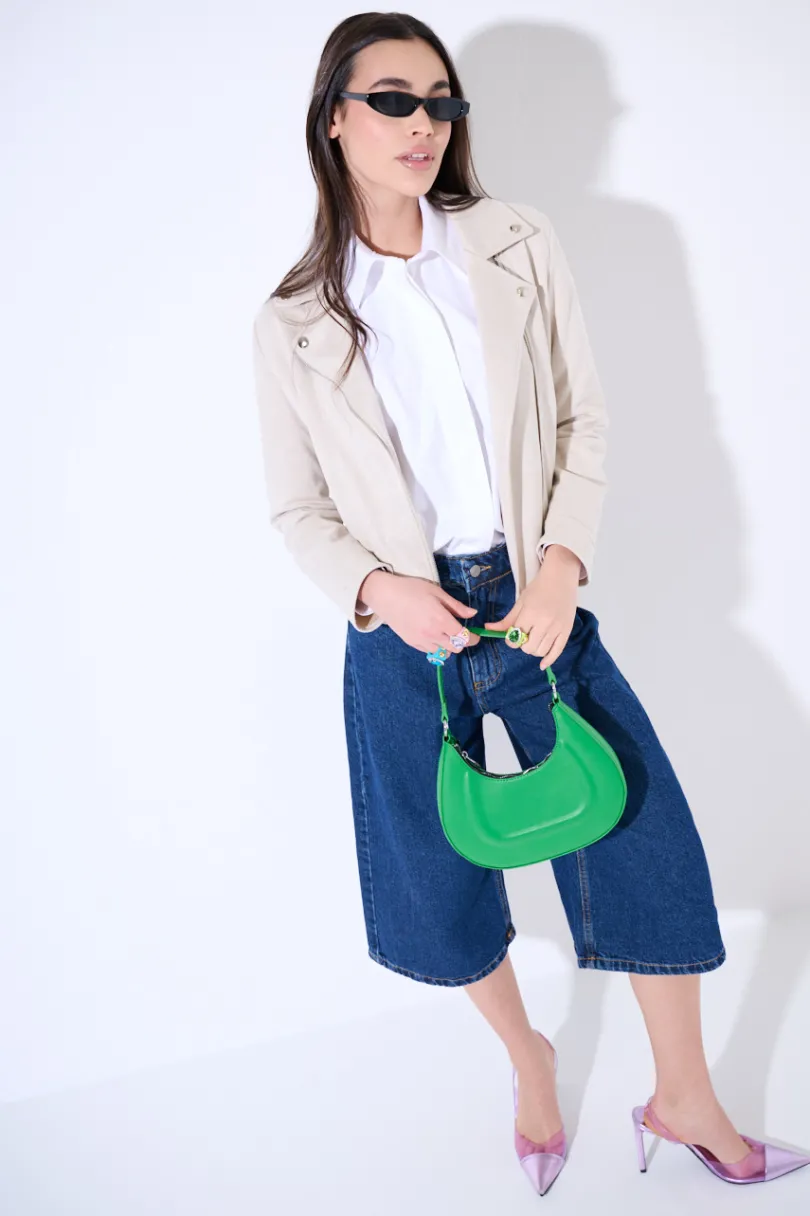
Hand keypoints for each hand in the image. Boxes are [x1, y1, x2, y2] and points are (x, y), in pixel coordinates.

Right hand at [360, 570, 482, 653]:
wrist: (385, 596)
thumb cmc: (412, 589)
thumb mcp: (437, 592)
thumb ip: (456, 606)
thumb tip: (473, 614)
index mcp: (441, 620)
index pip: (464, 637)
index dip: (474, 638)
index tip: (476, 635)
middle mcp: (432, 634)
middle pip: (456, 648)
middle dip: (462, 641)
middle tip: (459, 631)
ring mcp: (421, 640)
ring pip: (443, 652)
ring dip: (448, 644)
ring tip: (444, 632)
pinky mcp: (412, 643)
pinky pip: (429, 651)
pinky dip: (435, 645)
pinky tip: (432, 633)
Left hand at [484, 546, 579, 669]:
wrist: (561, 578)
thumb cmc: (538, 588)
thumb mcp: (520, 602)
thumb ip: (507, 619)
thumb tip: (487, 629)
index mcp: (530, 614)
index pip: (515, 637)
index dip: (510, 639)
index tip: (513, 634)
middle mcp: (544, 623)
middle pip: (527, 647)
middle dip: (522, 645)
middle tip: (524, 636)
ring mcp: (557, 628)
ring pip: (540, 651)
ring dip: (533, 650)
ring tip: (533, 641)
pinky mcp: (567, 631)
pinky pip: (557, 652)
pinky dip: (548, 660)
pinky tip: (542, 665)